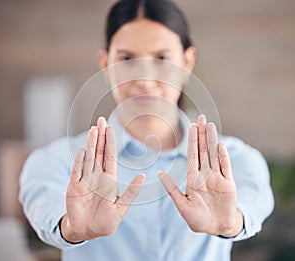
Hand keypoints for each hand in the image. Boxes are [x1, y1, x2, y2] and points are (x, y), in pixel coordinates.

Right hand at [61, 117, 144, 242]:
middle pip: (99, 152)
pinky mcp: (74, 187)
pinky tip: (83, 150)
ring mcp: (85, 180)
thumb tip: (143, 176)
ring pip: (89, 158)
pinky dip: (80, 161)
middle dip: (100, 137)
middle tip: (100, 121)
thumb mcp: (121, 208)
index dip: (110, 142)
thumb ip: (131, 192)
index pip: (110, 156)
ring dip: (91, 144)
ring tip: (93, 130)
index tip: (111, 128)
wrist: (87, 231)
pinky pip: (77, 172)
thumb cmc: (106, 221)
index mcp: (109, 180)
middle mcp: (97, 177)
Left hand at [158, 115, 242, 236]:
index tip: (191, 126)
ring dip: (212, 140)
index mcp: (193, 178)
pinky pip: (225, 167)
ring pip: (213, 154)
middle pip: (203, 150)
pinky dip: (223, 156)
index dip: (192, 140)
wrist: (215, 227)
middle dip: (202, 134)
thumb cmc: (197, 219)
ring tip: (210, 125)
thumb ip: (172, 189)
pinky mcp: (228, 183)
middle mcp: (205, 174)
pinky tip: (220, 144)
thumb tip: (159, 173)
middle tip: (201, 118)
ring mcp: (217, 177)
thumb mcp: (182, 204)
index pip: (192, 155)